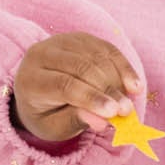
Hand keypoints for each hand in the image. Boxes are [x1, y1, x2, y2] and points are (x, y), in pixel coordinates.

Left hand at [11, 31, 143, 141]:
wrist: (37, 90)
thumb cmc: (46, 113)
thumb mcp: (54, 127)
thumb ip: (75, 122)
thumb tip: (101, 121)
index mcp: (31, 79)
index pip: (64, 85)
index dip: (91, 98)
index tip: (114, 113)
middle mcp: (42, 54)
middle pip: (82, 67)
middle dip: (108, 89)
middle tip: (127, 110)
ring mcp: (62, 41)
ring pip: (97, 56)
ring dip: (118, 79)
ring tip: (130, 100)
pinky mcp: (80, 38)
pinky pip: (106, 48)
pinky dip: (122, 66)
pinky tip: (133, 85)